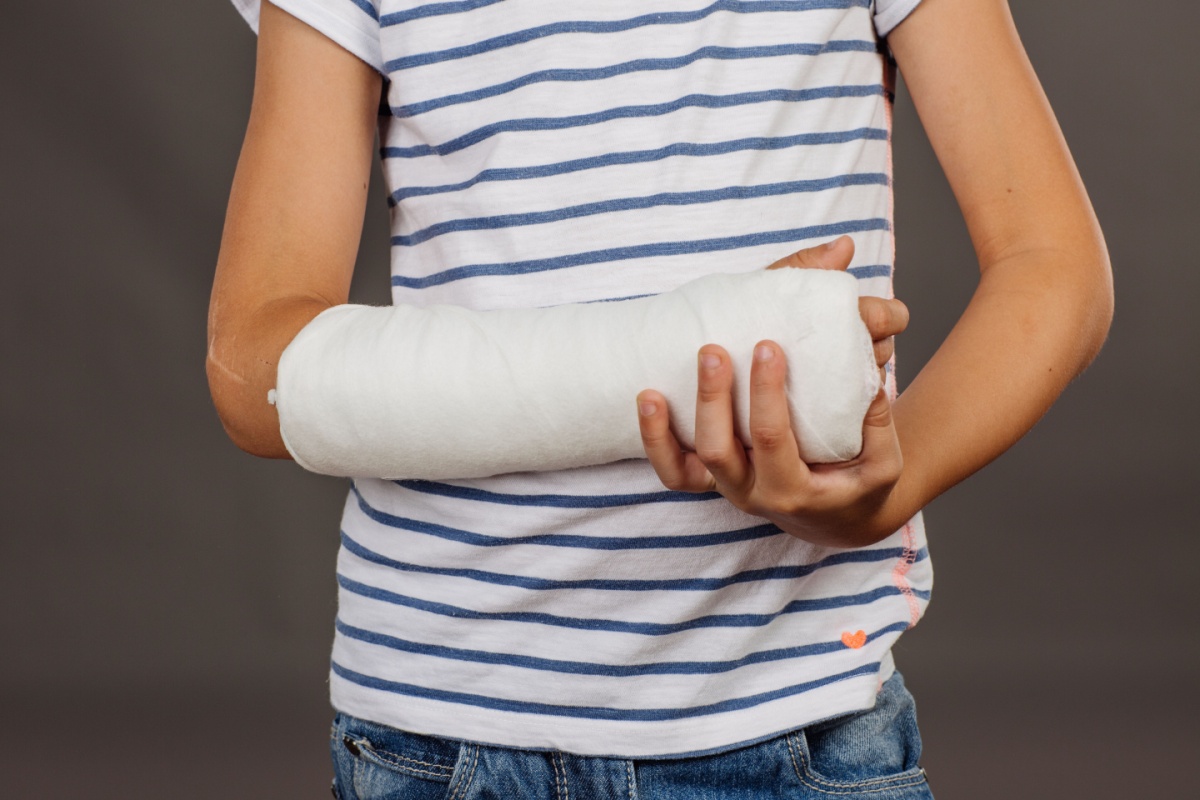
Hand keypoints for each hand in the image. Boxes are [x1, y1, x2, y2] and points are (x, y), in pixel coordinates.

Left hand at [635, 238, 909, 547]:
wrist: (837, 517)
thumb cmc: (860, 482)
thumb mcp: (884, 462)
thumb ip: (876, 422)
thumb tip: (868, 376)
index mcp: (794, 489)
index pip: (772, 440)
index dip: (766, 395)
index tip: (767, 347)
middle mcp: (752, 492)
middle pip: (719, 450)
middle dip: (713, 398)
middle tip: (714, 350)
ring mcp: (725, 486)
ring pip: (688, 463)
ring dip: (667, 423)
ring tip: (662, 380)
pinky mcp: (707, 480)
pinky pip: (672, 468)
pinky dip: (654, 438)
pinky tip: (648, 397)